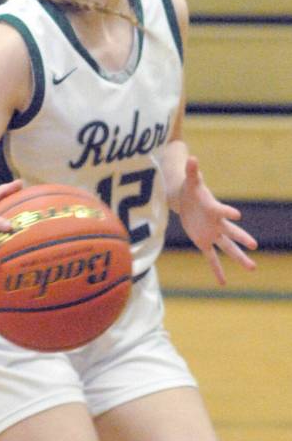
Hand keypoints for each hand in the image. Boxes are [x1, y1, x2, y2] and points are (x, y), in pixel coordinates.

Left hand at [179, 156, 256, 284]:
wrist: (186, 201)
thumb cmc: (190, 190)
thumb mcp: (190, 181)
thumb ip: (192, 171)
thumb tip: (192, 157)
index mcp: (214, 209)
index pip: (222, 211)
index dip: (227, 212)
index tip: (237, 215)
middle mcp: (217, 224)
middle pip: (232, 233)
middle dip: (242, 239)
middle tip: (254, 245)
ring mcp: (212, 234)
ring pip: (227, 248)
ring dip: (239, 258)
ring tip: (253, 268)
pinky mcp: (203, 242)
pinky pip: (211, 258)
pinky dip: (217, 270)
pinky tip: (223, 282)